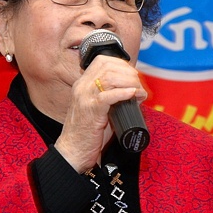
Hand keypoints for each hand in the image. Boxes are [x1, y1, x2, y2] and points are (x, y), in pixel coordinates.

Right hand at [52, 57, 145, 172]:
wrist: (73, 151)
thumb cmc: (88, 133)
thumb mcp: (98, 108)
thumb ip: (110, 97)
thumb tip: (133, 92)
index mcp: (83, 84)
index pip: (103, 60)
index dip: (122, 65)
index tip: (134, 76)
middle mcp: (82, 87)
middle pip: (108, 66)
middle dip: (130, 74)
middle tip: (140, 87)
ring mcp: (85, 98)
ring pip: (110, 77)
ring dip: (130, 83)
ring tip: (139, 93)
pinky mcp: (90, 110)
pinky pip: (108, 95)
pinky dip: (123, 93)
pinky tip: (133, 94)